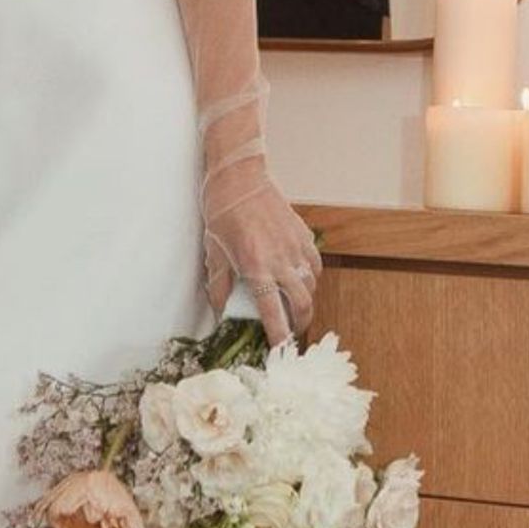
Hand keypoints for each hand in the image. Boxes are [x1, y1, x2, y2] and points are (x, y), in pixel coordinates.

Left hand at [204, 183, 322, 345]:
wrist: (239, 176)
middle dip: (300, 325)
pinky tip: (301, 280)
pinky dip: (311, 278)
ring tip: (295, 309)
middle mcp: (280, 259)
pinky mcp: (303, 234)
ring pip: (312, 285)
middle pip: (302, 304)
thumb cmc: (222, 210)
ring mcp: (295, 246)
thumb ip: (219, 284)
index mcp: (256, 266)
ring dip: (306, 301)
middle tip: (292, 333)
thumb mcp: (214, 250)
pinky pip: (315, 264)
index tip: (280, 351)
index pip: (273, 313)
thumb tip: (221, 310)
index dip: (279, 337)